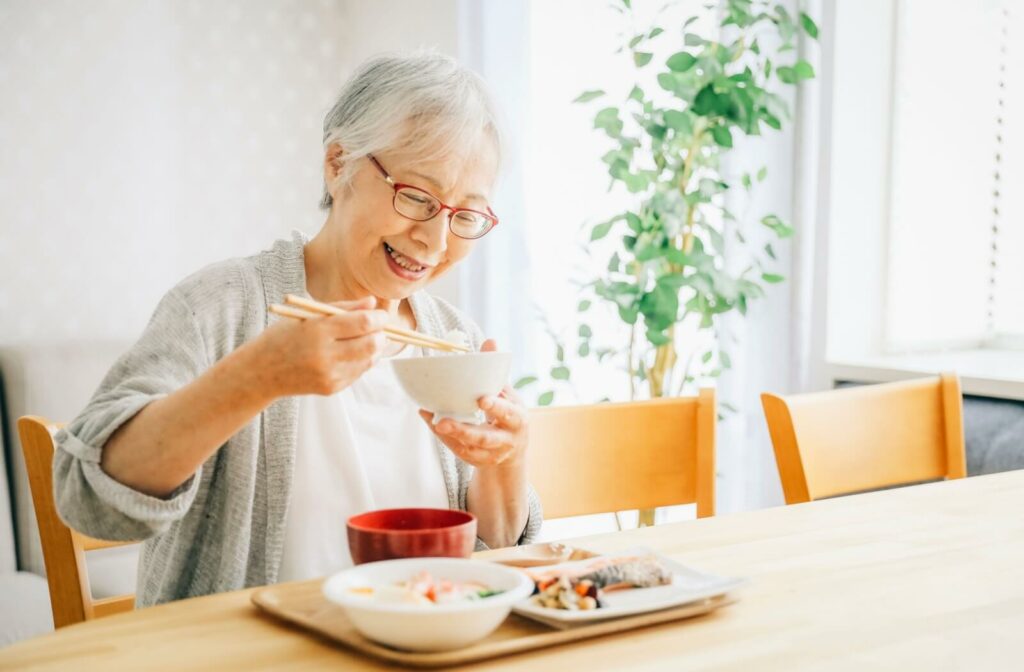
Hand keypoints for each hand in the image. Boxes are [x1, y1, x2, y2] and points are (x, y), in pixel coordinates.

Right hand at [252, 296, 389, 396]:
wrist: (261, 371)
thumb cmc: (285, 336)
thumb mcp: (309, 315)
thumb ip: (343, 308)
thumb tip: (373, 304)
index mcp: (318, 330)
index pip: (362, 323)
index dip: (379, 318)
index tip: (382, 315)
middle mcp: (325, 355)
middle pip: (371, 344)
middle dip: (381, 334)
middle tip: (379, 328)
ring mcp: (329, 375)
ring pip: (369, 360)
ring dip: (374, 348)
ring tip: (366, 339)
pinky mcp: (332, 388)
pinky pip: (358, 372)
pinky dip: (362, 361)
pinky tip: (352, 353)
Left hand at [419, 339, 528, 469]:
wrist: (513, 449)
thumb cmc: (507, 414)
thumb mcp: (507, 394)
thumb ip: (496, 371)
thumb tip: (489, 341)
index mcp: (518, 418)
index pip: (509, 413)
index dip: (497, 407)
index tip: (482, 399)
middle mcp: (507, 439)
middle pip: (486, 437)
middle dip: (465, 430)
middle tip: (443, 421)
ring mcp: (492, 453)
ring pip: (470, 448)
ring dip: (450, 436)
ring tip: (435, 422)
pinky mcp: (478, 461)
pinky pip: (460, 451)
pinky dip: (445, 438)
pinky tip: (432, 422)